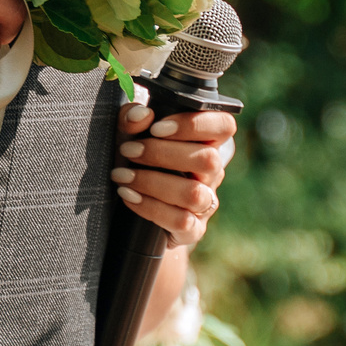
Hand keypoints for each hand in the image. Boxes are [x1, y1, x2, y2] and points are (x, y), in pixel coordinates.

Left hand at [111, 104, 236, 248]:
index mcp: (206, 142)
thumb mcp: (127, 133)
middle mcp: (212, 172)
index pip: (223, 126)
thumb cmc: (134, 162)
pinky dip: (150, 207)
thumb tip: (141, 115)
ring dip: (153, 182)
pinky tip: (128, 196)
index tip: (157, 127)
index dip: (194, 124)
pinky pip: (182, 221)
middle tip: (128, 150)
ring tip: (122, 175)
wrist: (125, 212)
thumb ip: (132, 117)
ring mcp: (206, 203)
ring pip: (194, 193)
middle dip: (162, 154)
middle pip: (208, 160)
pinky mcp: (193, 230)